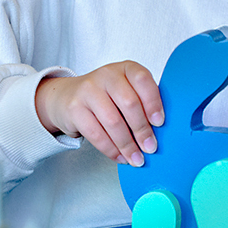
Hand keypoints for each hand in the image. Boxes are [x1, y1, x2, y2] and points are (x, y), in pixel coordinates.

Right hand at [36, 62, 164, 166]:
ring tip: (136, 158)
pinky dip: (111, 149)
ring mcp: (88, 90)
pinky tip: (120, 156)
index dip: (153, 102)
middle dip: (142, 130)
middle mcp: (106, 75)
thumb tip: (158, 133)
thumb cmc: (106, 96)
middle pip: (129, 103)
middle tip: (150, 147)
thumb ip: (141, 103)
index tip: (160, 123)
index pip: (142, 80)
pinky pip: (96, 134)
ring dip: (127, 145)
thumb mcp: (125, 90)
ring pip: (113, 122)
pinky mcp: (74, 109)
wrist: (67, 97)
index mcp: (125, 68)